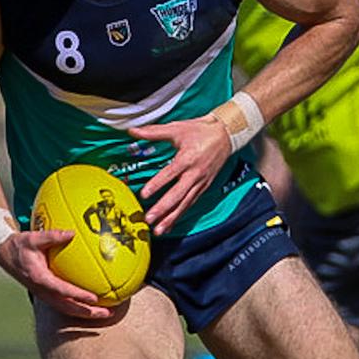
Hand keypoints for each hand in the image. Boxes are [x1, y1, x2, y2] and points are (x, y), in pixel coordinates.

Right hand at [0, 229, 114, 319]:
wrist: (5, 254)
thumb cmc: (21, 245)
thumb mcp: (34, 238)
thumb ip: (53, 236)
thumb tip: (72, 232)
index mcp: (39, 278)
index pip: (62, 290)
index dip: (78, 295)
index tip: (94, 298)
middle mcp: (43, 290)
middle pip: (68, 306)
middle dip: (87, 312)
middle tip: (108, 314)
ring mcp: (44, 295)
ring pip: (67, 309)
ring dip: (86, 313)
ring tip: (106, 314)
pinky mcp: (46, 295)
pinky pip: (65, 305)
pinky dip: (79, 308)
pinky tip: (94, 305)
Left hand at [130, 115, 230, 233]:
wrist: (226, 135)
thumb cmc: (201, 131)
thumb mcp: (177, 129)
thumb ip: (153, 132)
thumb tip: (133, 131)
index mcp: (187, 159)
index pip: (170, 174)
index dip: (157, 185)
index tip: (144, 195)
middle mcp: (195, 174)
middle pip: (178, 195)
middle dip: (163, 209)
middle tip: (149, 219)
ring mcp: (200, 183)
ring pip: (185, 204)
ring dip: (171, 218)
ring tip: (159, 230)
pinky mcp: (203, 187)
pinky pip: (190, 204)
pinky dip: (180, 215)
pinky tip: (169, 224)